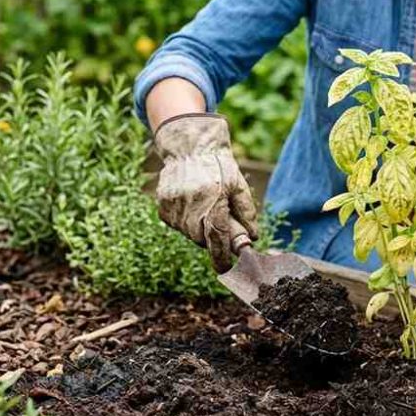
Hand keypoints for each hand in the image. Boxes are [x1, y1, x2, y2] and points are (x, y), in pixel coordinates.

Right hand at [152, 113, 259, 272]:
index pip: (217, 238)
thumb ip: (246, 212)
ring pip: (187, 233)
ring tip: (202, 205)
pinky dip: (183, 221)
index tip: (225, 269)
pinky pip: (174, 224)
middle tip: (216, 221)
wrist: (189, 145)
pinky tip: (189, 202)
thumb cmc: (218, 165)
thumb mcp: (238, 185)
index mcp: (214, 200)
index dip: (221, 257)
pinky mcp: (163, 204)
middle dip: (210, 237)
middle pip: (201, 239)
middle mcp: (192, 205)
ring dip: (197, 228)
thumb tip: (253, 237)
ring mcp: (174, 205)